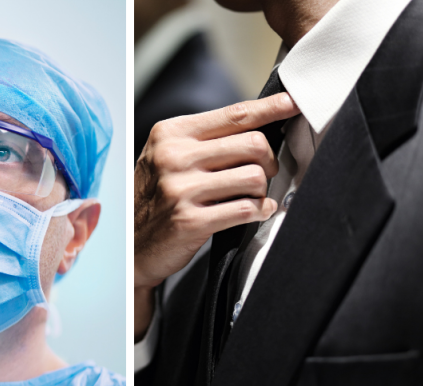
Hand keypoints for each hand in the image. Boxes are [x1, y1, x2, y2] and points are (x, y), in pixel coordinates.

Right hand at [134, 93, 299, 290]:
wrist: (130, 246)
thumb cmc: (157, 197)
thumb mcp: (170, 157)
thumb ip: (207, 140)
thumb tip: (260, 126)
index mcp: (172, 133)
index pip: (233, 115)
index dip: (269, 108)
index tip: (291, 102)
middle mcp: (174, 157)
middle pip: (252, 144)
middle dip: (270, 161)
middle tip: (266, 172)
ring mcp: (181, 189)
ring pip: (254, 177)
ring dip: (263, 190)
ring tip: (254, 196)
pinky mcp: (190, 221)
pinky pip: (246, 210)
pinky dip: (261, 211)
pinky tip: (258, 212)